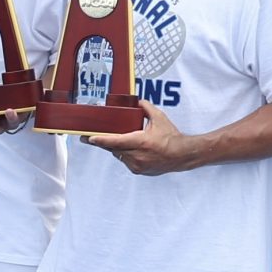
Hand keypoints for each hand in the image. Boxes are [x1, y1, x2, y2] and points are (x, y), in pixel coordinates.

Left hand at [81, 102, 196, 173]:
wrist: (182, 155)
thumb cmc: (172, 137)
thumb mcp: (159, 118)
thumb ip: (146, 107)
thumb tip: (137, 101)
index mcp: (141, 142)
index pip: (115, 141)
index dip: (100, 140)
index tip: (88, 138)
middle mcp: (137, 156)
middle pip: (112, 148)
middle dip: (103, 142)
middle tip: (91, 136)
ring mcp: (137, 165)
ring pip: (118, 155)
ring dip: (116, 148)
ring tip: (120, 140)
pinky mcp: (138, 171)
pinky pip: (125, 161)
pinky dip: (124, 154)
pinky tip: (130, 148)